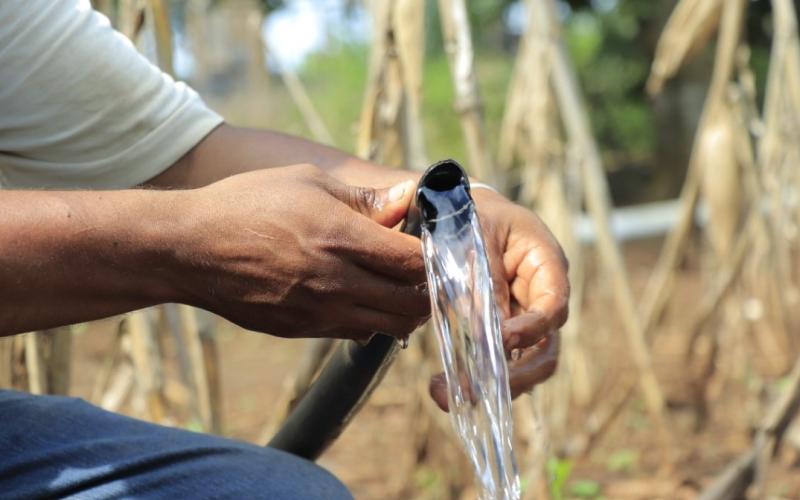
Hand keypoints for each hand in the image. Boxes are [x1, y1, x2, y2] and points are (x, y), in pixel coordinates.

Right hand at [174, 164, 428, 340]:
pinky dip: (369, 320)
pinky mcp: (301, 330)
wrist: (190, 248)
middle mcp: (336, 282)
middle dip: (427, 290)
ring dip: (402, 311)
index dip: (436, 258)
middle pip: (411, 304)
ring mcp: (318, 313)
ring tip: (397, 288)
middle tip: (425, 273)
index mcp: (342, 239)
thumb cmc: (248, 203)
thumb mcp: (308, 182)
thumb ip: (364, 198)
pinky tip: (359, 297)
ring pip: (388, 327)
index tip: (437, 247)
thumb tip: (406, 199)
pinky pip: (354, 334)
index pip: (415, 263)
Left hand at [429, 188, 568, 410]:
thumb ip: (482, 279)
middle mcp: (541, 297)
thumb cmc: (471, 213)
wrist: (456, 207)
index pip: (553, 306)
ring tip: (441, 394)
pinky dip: (474, 379)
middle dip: (513, 377)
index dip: (531, 328)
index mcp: (546, 264)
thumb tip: (482, 330)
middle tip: (473, 391)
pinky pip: (496, 362)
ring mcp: (521, 318)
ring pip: (522, 366)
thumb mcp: (475, 235)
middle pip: (545, 351)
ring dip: (490, 388)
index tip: (501, 340)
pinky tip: (441, 389)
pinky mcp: (499, 331)